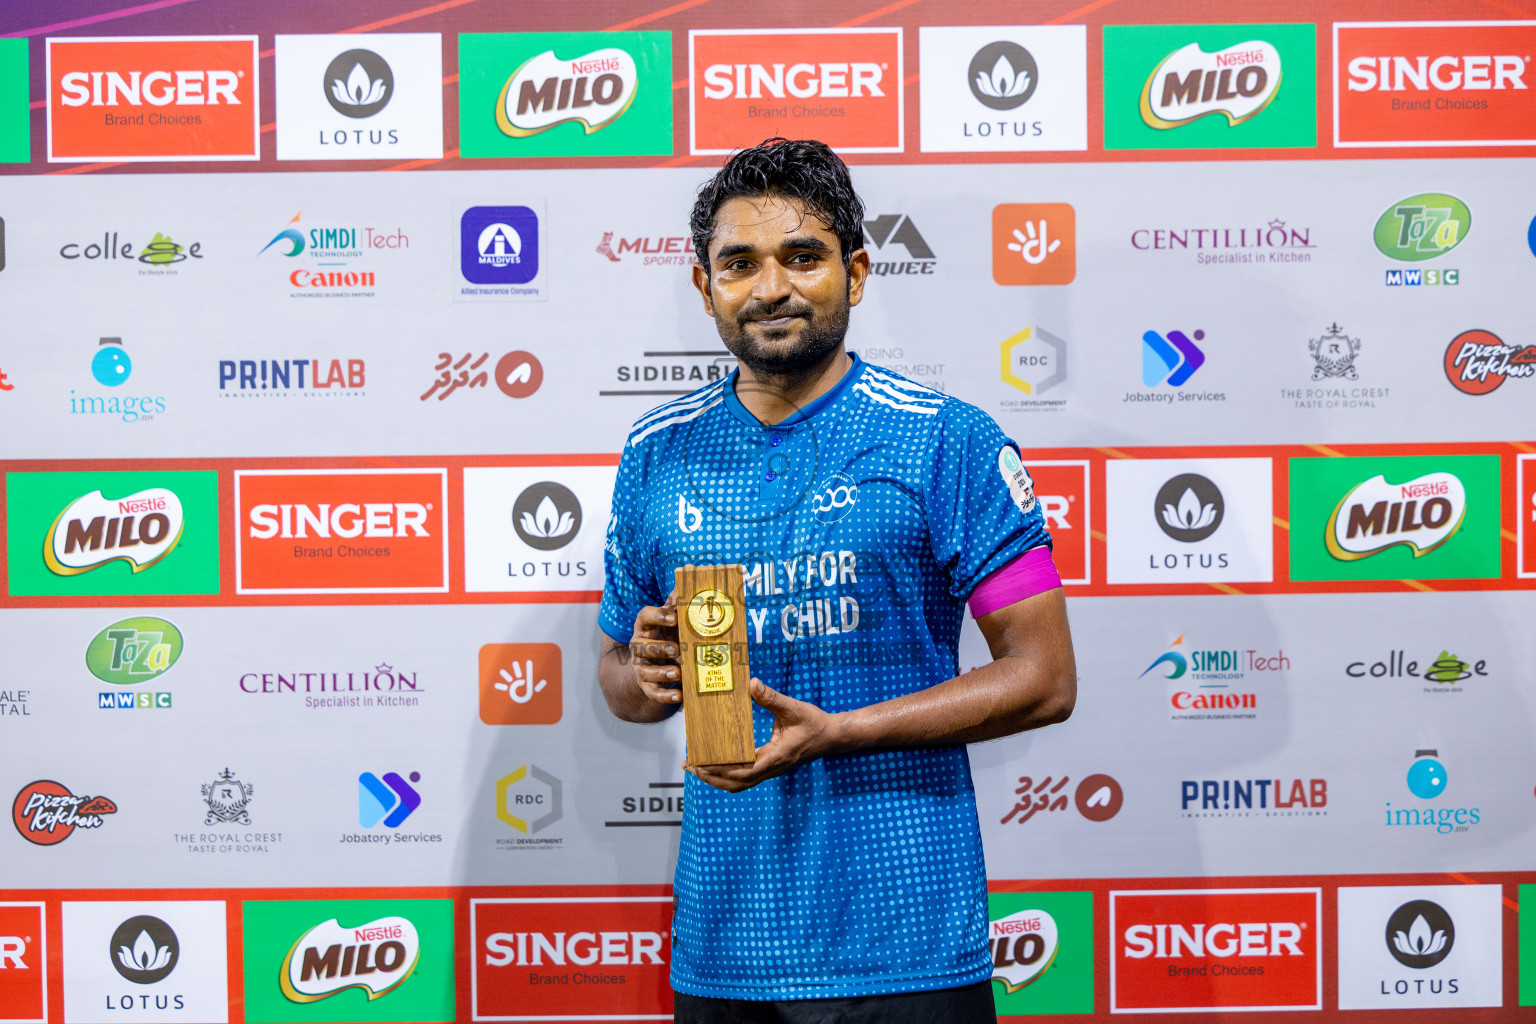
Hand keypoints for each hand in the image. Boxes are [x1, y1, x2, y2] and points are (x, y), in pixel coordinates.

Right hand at [628, 590, 681, 705]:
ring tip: (678, 673)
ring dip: (661, 673)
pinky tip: (679, 696)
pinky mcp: (646, 685)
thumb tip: (689, 578)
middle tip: (677, 649)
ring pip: (644, 671)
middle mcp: (639, 646)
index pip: (644, 616)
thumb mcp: (673, 619)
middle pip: (641, 646)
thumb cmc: (668, 635)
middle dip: (659, 648)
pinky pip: (652, 692)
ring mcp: (641, 667)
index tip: (674, 616)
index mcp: (646, 627)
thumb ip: (679, 603)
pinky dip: (665, 696)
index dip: (658, 615)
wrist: (655, 665)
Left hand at [687, 679, 844, 791]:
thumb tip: (752, 683)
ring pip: (740, 784)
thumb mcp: (793, 708)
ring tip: (698, 769)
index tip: (700, 764)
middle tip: (690, 766)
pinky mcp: (771, 766)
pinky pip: (747, 777)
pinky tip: (719, 764)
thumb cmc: (814, 724)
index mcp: (775, 757)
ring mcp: (772, 770)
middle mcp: (772, 768)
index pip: (743, 771)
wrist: (831, 737)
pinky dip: (729, 775)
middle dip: (711, 777)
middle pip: (736, 783)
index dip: (720, 771)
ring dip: (718, 779)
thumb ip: (772, 697)